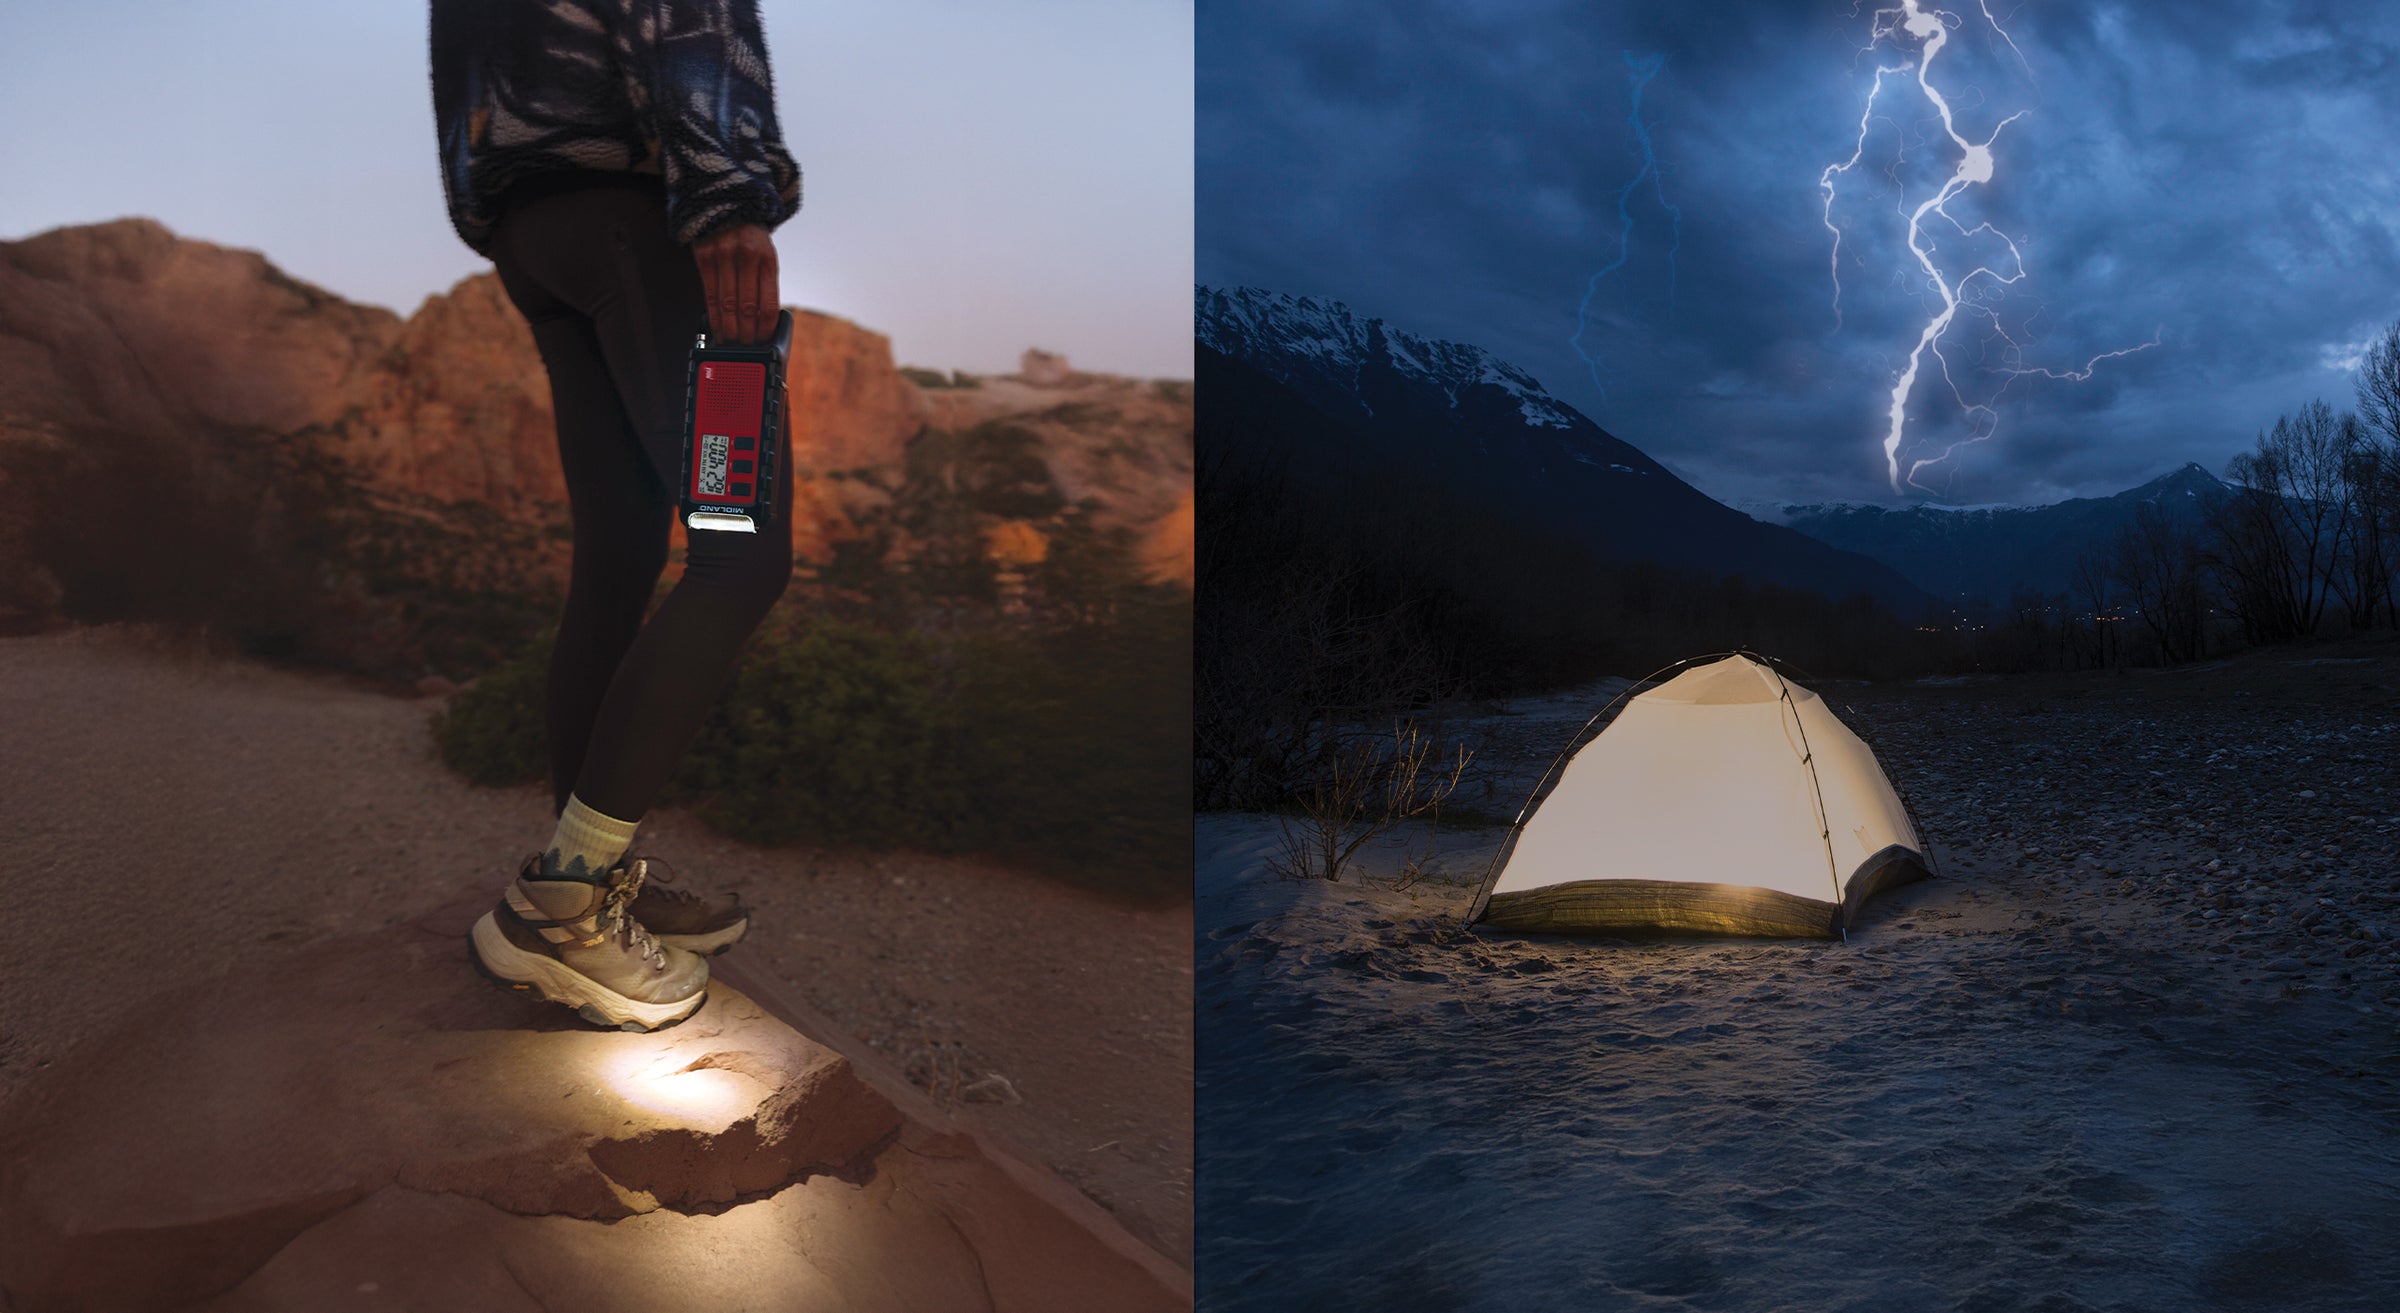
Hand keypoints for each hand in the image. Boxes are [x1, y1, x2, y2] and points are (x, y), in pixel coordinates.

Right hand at [692, 223, 778, 343]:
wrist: (726, 204)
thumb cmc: (750, 237)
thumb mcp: (765, 254)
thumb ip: (764, 283)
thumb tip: (763, 322)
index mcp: (767, 258)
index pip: (768, 303)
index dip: (765, 327)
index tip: (763, 340)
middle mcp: (746, 256)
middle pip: (747, 307)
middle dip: (747, 333)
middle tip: (747, 346)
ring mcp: (723, 256)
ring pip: (727, 304)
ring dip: (729, 329)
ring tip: (732, 342)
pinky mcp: (704, 257)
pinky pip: (709, 295)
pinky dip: (714, 317)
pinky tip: (717, 329)